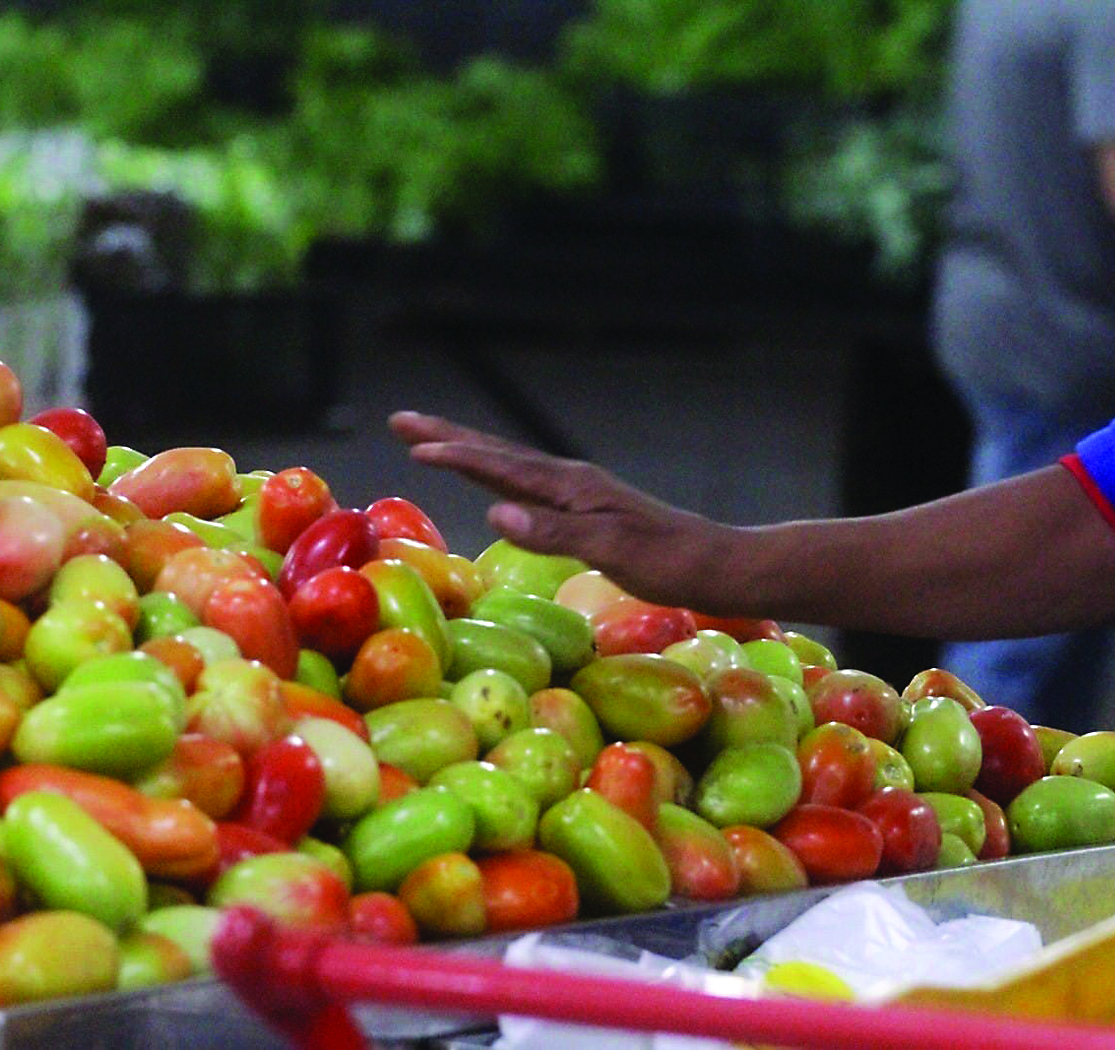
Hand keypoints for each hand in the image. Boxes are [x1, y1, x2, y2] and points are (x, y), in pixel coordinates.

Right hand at [388, 411, 736, 609]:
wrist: (715, 566)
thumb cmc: (667, 562)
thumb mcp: (609, 549)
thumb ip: (551, 531)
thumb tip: (495, 511)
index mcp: (570, 485)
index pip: (499, 464)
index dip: (453, 454)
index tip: (411, 445)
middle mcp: (569, 481)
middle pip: (496, 452)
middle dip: (446, 436)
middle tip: (399, 420)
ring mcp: (577, 494)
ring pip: (508, 466)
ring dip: (467, 453)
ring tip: (430, 443)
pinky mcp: (586, 512)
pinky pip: (525, 487)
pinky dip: (495, 478)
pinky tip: (493, 486)